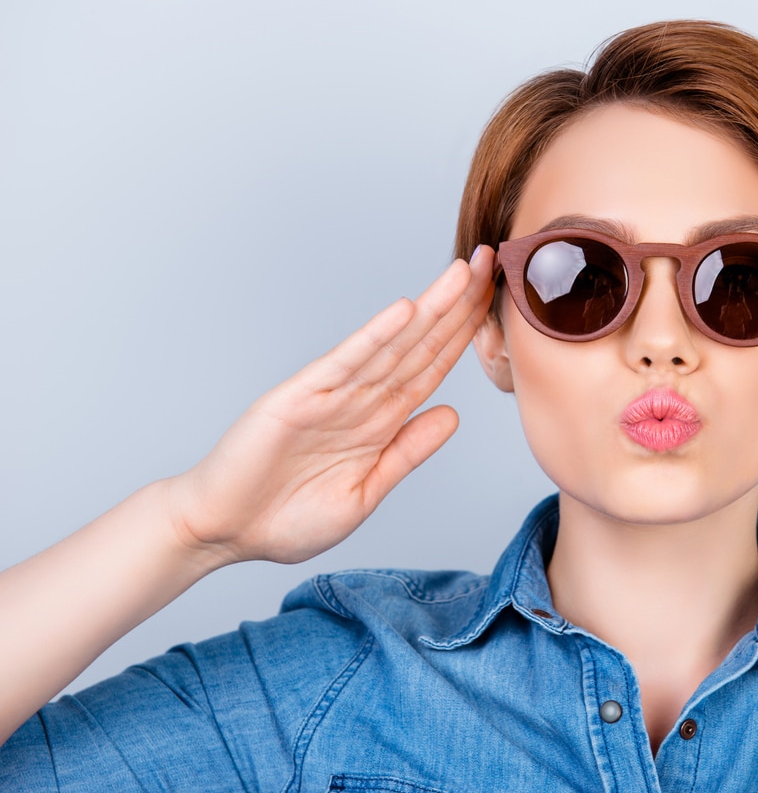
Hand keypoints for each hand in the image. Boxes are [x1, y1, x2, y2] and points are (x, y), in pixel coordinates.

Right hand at [167, 247, 495, 565]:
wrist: (224, 532)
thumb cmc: (287, 517)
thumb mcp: (365, 492)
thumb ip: (407, 452)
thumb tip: (453, 415)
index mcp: (381, 420)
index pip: (432, 366)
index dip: (466, 334)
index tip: (498, 300)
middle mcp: (361, 398)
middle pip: (421, 343)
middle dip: (459, 304)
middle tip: (493, 260)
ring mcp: (331, 394)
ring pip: (392, 344)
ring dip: (429, 308)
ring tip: (462, 273)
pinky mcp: (298, 397)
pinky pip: (345, 363)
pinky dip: (374, 336)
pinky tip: (404, 312)